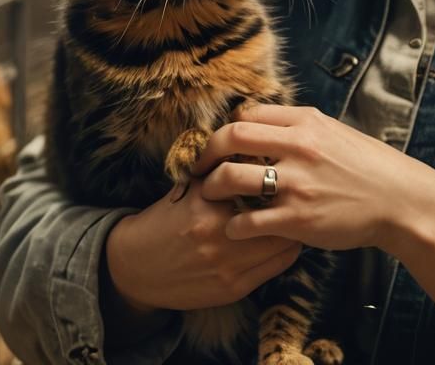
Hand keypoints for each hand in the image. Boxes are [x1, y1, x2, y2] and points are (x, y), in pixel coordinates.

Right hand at [104, 175, 301, 311]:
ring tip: (294, 216)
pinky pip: (276, 269)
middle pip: (277, 216)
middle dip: (291, 204)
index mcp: (207, 204)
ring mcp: (228, 266)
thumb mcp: (188, 187)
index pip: (261, 186)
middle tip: (298, 193)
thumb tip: (259, 145)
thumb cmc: (166, 219)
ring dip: (293, 229)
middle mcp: (219, 237)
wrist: (135, 267)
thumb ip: (221, 169)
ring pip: (283, 244)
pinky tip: (283, 240)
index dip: (279, 177)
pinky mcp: (233, 289)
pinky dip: (285, 252)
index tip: (286, 170)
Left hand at [196, 104, 430, 254]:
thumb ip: (301, 127)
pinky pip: (247, 220)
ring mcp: (297, 183)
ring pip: (231, 178)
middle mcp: (298, 147)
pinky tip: (234, 228)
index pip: (248, 114)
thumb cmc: (367, 165)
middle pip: (231, 137)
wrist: (398, 199)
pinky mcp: (297, 219)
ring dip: (211, 188)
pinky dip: (233, 225)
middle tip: (198, 167)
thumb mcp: (334, 132)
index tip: (219, 144)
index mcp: (306, 121)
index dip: (226, 128)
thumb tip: (266, 125)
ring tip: (209, 196)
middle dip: (206, 153)